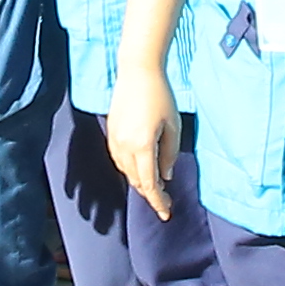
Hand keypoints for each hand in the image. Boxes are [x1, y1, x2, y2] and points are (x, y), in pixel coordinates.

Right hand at [107, 59, 184, 212]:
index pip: (150, 184)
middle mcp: (125, 147)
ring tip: (156, 185)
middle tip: (166, 199)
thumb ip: (170, 154)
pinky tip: (141, 168)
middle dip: (151, 193)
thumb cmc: (160, 96)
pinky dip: (131, 169)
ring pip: (127, 172)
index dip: (158, 202)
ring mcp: (115, 140)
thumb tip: (165, 177)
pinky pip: (120, 160)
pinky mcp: (111, 133)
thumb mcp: (173, 126)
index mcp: (143, 146)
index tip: (166, 213)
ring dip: (141, 181)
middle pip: (137, 181)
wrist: (137, 72)